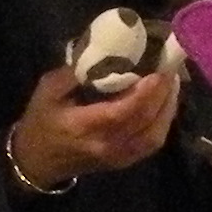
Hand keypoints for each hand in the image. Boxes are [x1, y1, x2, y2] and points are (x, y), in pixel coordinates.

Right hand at [8, 58, 180, 189]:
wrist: (38, 161)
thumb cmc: (41, 121)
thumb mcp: (47, 90)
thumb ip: (74, 72)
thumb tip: (104, 50)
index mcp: (83, 127)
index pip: (121, 112)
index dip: (144, 93)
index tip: (158, 70)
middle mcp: (106, 145)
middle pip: (146, 121)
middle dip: (164, 92)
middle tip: (171, 65)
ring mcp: (118, 156)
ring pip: (155, 134)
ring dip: (169, 106)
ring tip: (172, 80)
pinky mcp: (126, 160)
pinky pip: (153, 142)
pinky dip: (165, 120)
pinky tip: (166, 101)